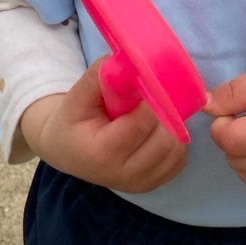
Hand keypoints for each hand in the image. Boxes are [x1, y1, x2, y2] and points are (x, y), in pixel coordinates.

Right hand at [20, 60, 187, 192]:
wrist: (66, 151)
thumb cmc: (73, 121)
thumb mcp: (76, 96)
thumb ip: (98, 77)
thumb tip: (127, 60)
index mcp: (103, 153)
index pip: (140, 125)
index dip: (151, 101)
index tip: (153, 81)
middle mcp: (124, 175)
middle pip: (163, 140)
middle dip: (164, 112)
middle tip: (157, 94)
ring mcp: (140, 183)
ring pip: (175, 150)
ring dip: (172, 126)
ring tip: (155, 110)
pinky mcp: (152, 184)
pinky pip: (179, 159)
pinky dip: (175, 141)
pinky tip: (158, 128)